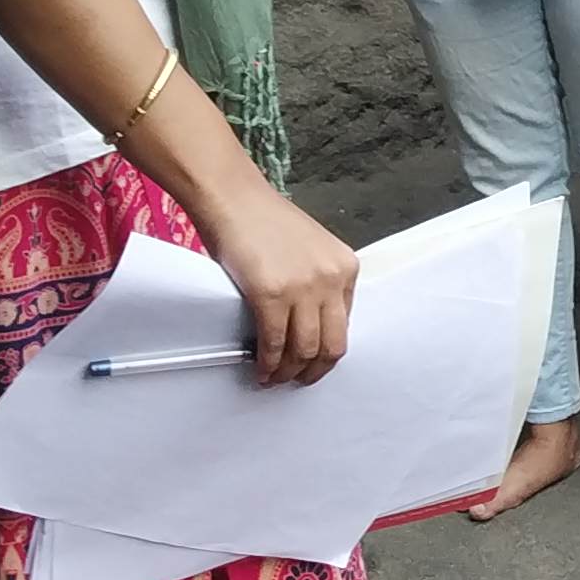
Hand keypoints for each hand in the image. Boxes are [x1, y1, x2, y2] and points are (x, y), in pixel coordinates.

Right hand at [196, 181, 358, 385]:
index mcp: (346, 267)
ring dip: (290, 372)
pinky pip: (274, 343)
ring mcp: (303, 287)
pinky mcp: (271, 294)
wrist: (233, 198)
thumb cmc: (264, 221)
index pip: (345, 325)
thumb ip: (317, 281)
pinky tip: (261, 369)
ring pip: (305, 349)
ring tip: (275, 379)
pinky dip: (269, 363)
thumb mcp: (310, 249)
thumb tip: (308, 323)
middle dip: (315, 370)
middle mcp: (331, 278)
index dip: (327, 350)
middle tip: (298, 381)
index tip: (313, 362)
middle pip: (333, 344)